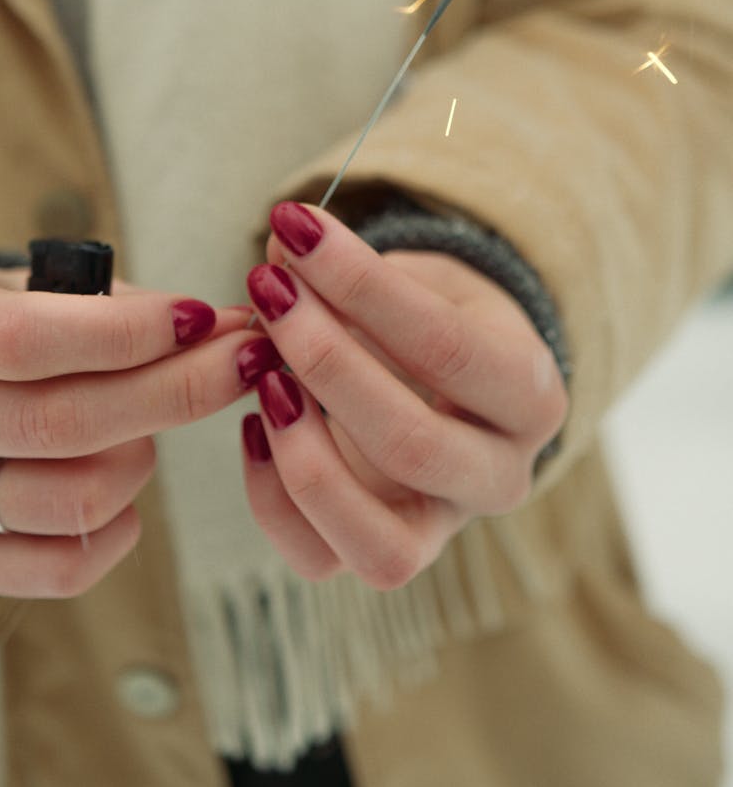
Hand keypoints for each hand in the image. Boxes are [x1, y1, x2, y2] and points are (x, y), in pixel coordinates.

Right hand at [0, 264, 265, 598]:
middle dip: (180, 387)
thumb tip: (207, 325)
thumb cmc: (6, 327)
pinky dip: (121, 526)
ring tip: (152, 420)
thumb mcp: (35, 290)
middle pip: (67, 424)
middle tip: (244, 356)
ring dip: (143, 454)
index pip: (25, 341)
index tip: (202, 316)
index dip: (125, 332)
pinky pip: (66, 568)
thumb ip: (109, 307)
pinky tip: (129, 472)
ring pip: (80, 498)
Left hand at [241, 203, 567, 588]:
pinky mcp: (387, 554)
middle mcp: (503, 476)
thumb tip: (282, 253)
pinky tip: (255, 424)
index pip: (445, 344)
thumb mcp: (421, 280)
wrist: (462, 383)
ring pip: (381, 544)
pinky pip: (323, 561)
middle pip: (412, 443)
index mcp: (531, 395)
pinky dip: (273, 499)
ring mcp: (446, 528)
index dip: (360, 283)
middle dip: (324, 360)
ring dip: (304, 456)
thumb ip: (358, 273)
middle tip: (268, 293)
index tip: (296, 226)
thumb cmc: (440, 321)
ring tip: (263, 377)